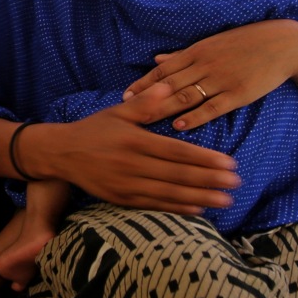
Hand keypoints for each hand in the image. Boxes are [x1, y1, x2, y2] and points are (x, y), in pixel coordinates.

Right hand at [28, 93, 240, 215]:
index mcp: (134, 140)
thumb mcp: (117, 111)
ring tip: (225, 201)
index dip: (205, 159)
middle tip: (236, 184)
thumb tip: (168, 86)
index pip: (177, 152)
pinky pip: (154, 205)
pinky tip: (198, 210)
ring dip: (200, 198)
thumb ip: (145, 103)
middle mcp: (131, 165)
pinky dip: (177, 209)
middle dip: (210, 181)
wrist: (61, 153)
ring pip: (169, 194)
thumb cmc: (94, 130)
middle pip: (177, 175)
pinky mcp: (121, 199)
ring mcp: (126, 185)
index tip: (230, 163)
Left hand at [121, 19, 297, 131]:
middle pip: (169, 85)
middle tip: (126, 113)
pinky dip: (194, 117)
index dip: (143, 84)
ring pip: (186, 96)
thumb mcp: (211, 44)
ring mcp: (221, 79)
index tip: (124, 97)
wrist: (282, 44)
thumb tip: (156, 59)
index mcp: (197, 52)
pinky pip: (212, 107)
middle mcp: (205, 64)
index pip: (163, 70)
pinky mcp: (238, 93)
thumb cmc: (244, 42)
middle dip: (146, 100)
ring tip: (145, 121)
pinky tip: (179, 126)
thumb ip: (182, 55)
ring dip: (164, 109)